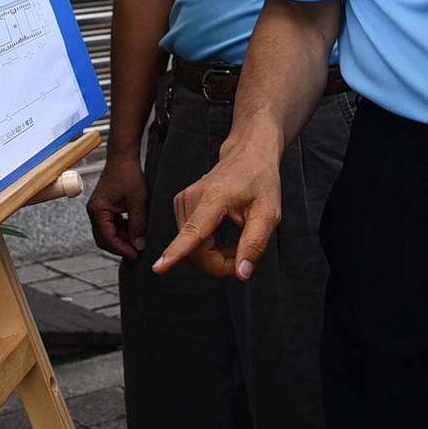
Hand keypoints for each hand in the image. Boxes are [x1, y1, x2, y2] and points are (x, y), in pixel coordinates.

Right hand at [85, 153, 148, 258]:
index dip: (121, 249)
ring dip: (122, 237)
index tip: (135, 254)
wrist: (123, 156)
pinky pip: (111, 224)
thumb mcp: (138, 202)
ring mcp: (98, 209)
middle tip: (137, 249)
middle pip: (105, 238)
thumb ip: (138, 225)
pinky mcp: (104, 206)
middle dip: (121, 245)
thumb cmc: (128, 174)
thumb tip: (139, 244)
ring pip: (108, 232)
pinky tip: (134, 226)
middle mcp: (94, 211)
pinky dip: (122, 228)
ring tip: (138, 236)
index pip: (107, 238)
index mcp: (98, 210)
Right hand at [152, 140, 282, 280]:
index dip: (176, 253)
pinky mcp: (181, 205)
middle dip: (219, 263)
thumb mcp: (269, 214)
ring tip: (237, 241)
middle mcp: (192, 198)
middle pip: (195, 250)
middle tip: (243, 256)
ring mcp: (183, 201)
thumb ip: (255, 245)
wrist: (248, 154)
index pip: (193, 232)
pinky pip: (189, 239)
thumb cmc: (260, 181)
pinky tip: (223, 235)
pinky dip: (207, 246)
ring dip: (214, 255)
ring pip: (191, 248)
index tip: (158, 267)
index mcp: (214, 198)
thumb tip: (241, 274)